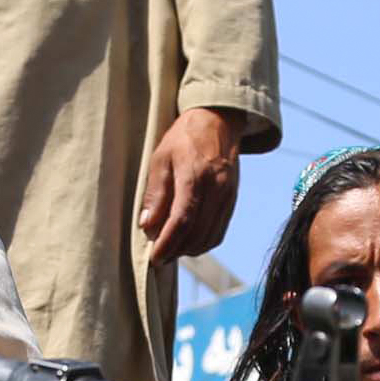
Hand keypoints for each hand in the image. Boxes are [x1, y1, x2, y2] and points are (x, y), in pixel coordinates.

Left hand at [135, 106, 243, 262]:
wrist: (217, 123)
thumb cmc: (183, 138)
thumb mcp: (160, 159)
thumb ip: (155, 193)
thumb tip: (147, 225)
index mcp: (196, 176)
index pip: (181, 220)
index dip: (167, 243)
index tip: (154, 257)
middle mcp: (216, 189)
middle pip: (197, 234)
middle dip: (176, 251)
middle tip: (159, 257)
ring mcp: (228, 197)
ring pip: (209, 237)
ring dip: (189, 250)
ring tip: (171, 250)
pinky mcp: (232, 201)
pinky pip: (218, 232)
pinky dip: (203, 243)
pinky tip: (187, 242)